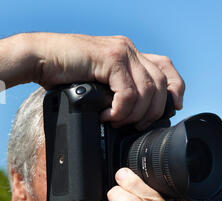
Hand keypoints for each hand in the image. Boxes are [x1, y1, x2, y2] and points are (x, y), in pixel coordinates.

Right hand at [0, 33, 184, 129]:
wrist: (41, 59)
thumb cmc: (66, 75)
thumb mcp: (101, 85)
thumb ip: (119, 91)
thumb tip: (137, 115)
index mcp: (130, 55)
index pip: (166, 67)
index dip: (176, 88)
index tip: (173, 108)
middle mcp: (129, 50)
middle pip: (161, 84)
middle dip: (152, 112)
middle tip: (134, 125)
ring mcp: (121, 52)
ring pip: (147, 92)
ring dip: (133, 114)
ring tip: (115, 120)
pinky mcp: (110, 58)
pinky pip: (128, 93)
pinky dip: (119, 111)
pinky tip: (106, 115)